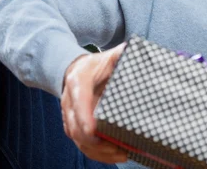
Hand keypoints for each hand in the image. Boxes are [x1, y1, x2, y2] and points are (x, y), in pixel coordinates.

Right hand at [61, 42, 127, 163]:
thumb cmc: (95, 64)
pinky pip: (81, 143)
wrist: (74, 70)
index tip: (97, 131)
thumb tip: (136, 51)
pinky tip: (113, 155)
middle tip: (118, 148)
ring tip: (121, 154)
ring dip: (97, 151)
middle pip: (76, 128)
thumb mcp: (107, 56)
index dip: (85, 119)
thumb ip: (121, 55)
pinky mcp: (73, 125)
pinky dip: (96, 152)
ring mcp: (69, 115)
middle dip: (95, 142)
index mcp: (78, 83)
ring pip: (78, 139)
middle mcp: (70, 101)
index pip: (79, 103)